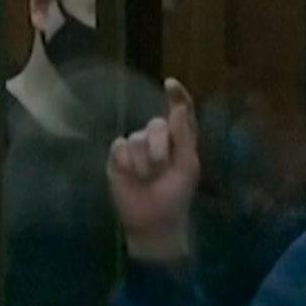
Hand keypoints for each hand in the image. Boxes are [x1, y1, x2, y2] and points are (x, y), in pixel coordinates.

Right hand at [107, 77, 200, 260]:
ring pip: (137, 137)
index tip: (170, 84)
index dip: (176, 96)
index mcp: (179, 139)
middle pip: (156, 124)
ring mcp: (136, 146)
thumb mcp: (187, 166)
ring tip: (147, 178)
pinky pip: (120, 147)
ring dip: (144, 162)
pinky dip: (128, 163)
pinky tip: (131, 176)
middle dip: (159, 146)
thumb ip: (184, 135)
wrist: (153, 221)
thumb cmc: (175, 195)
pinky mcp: (118, 156)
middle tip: (162, 168)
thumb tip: (179, 107)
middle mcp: (157, 138)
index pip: (180, 111)